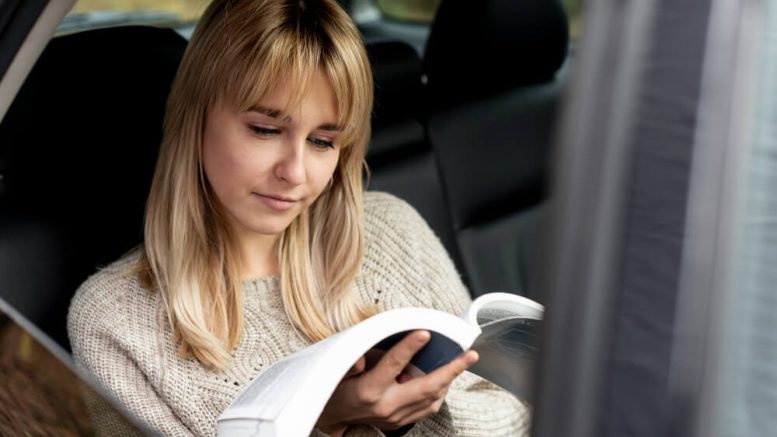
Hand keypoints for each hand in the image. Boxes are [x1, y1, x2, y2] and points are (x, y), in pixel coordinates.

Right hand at [316, 330, 478, 434]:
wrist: (332, 418)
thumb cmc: (336, 388)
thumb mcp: (339, 370)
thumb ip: (354, 360)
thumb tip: (363, 359)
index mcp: (369, 389)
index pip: (393, 365)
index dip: (409, 347)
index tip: (424, 332)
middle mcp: (386, 406)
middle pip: (425, 387)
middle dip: (451, 370)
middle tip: (470, 354)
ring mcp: (396, 417)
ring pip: (432, 399)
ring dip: (449, 380)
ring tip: (462, 362)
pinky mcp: (400, 423)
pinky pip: (428, 408)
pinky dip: (440, 391)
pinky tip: (445, 378)